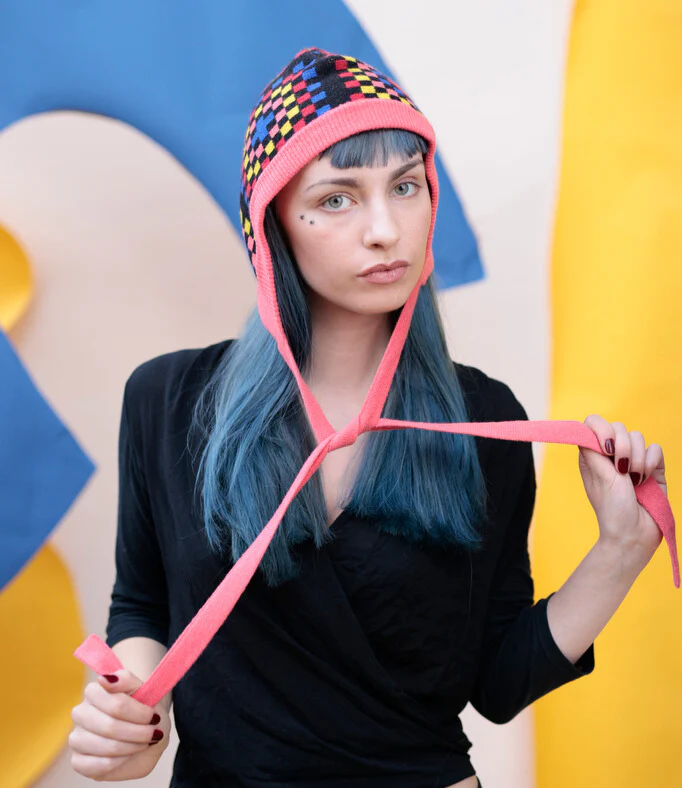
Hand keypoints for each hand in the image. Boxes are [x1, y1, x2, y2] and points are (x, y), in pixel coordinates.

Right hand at [69, 668, 169, 780]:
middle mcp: (81, 713)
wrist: (146, 735)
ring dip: (131, 747)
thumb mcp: (145, 690)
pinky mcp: (77, 760)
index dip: (139, 713)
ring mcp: (76, 737)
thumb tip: (105, 679)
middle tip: (152, 734)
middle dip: (138, 732)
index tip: (153, 716)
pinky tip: (127, 755)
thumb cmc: (144, 710)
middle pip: (110, 726)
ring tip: (143, 743)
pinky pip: (97, 766)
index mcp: (94, 691)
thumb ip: (126, 680)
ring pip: (104, 746)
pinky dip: (119, 762)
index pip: (116, 704)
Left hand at [579, 415, 667, 568]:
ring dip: (637, 459)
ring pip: (638, 436)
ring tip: (633, 480)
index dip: (601, 428)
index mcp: (593, 455)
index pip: (594, 424)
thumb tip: (588, 428)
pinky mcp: (653, 467)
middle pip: (619, 426)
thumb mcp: (598, 477)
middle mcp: (612, 454)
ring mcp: (634, 460)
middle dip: (622, 447)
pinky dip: (651, 462)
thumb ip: (593, 450)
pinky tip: (645, 479)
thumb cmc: (611, 509)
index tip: (606, 447)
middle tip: (621, 471)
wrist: (634, 534)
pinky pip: (655, 449)